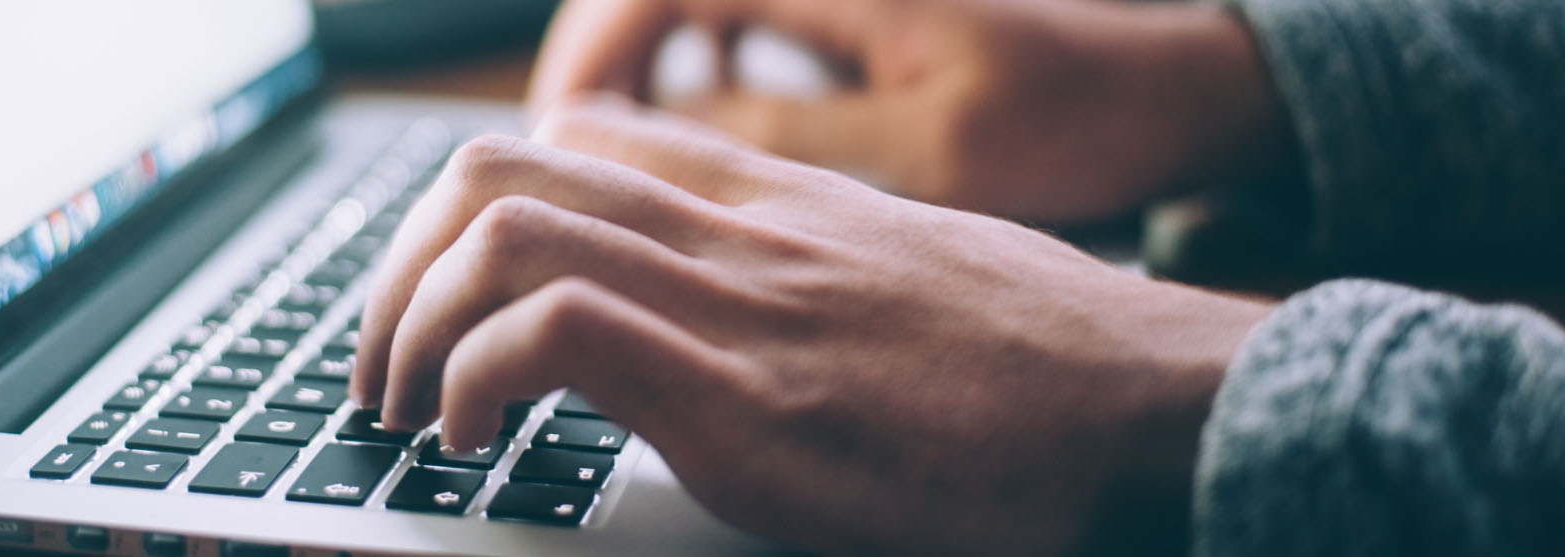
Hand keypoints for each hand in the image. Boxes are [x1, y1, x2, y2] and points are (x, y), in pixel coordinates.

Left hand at [352, 99, 1271, 554]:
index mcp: (769, 202)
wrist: (1155, 408)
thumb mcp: (904, 277)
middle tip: (383, 364)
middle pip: (500, 169)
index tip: (443, 297)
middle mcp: (736, 231)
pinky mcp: (747, 399)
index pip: (574, 141)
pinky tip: (475, 440)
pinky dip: (475, 379)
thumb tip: (733, 316)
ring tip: (404, 409)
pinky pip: (555, 333)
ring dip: (409, 324)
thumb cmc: (1043, 364)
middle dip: (399, 269)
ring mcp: (738, 305)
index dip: (469, 212)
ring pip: (502, 230)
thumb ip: (802, 271)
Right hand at [528, 0, 1294, 222]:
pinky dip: (690, 94)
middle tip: (553, 177)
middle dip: (587, 83)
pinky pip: (731, 41)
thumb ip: (786, 140)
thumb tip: (659, 144)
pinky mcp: (846, 19)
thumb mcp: (927, 149)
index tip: (554, 137)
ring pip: (682, 21)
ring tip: (604, 182)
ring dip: (630, 93)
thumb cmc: (1076, 115)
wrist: (1174, 93)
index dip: (586, 56)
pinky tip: (694, 159)